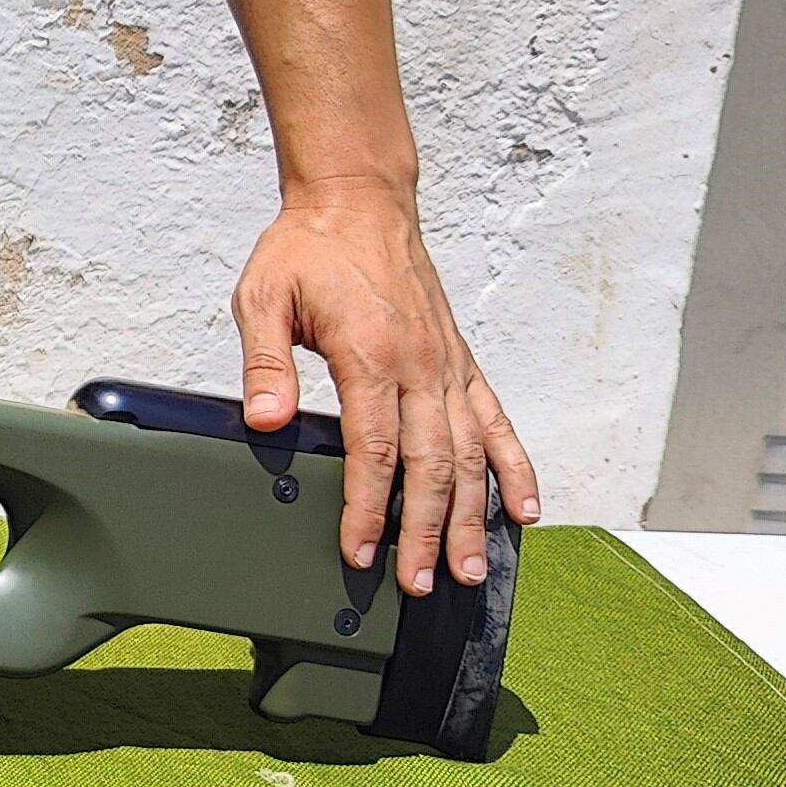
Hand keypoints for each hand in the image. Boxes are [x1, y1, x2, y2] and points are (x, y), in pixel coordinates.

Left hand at [231, 179, 541, 596]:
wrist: (358, 202)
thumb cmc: (307, 250)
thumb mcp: (263, 298)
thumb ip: (265, 364)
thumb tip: (263, 420)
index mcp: (371, 354)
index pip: (374, 450)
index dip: (369, 508)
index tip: (361, 552)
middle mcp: (420, 365)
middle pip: (432, 464)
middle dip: (425, 531)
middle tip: (419, 584)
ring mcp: (447, 365)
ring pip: (471, 453)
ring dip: (471, 515)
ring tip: (470, 567)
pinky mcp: (460, 362)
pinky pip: (496, 422)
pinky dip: (513, 467)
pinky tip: (522, 509)